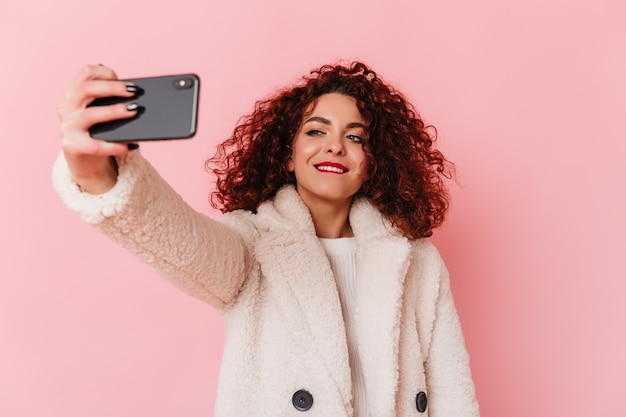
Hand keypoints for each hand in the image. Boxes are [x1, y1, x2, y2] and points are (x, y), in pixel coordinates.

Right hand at [58, 65, 138, 193]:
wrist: (84, 161)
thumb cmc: (98, 133)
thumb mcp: (100, 113)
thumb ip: (110, 101)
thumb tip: (136, 96)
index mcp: (74, 94)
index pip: (85, 73)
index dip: (103, 71)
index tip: (120, 77)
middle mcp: (67, 107)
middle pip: (86, 89)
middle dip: (112, 88)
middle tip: (134, 92)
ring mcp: (68, 127)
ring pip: (90, 114)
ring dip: (114, 111)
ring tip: (134, 111)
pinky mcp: (72, 146)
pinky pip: (95, 145)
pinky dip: (115, 146)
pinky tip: (131, 145)